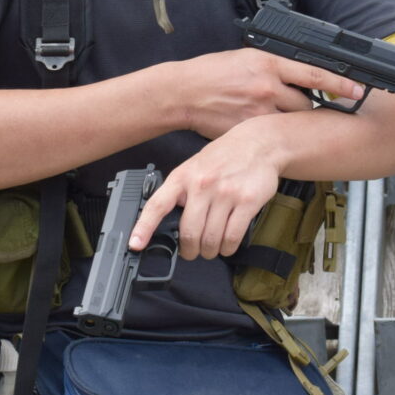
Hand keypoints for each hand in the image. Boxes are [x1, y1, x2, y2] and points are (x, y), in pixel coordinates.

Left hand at [128, 118, 285, 260]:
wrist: (258, 142)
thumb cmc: (223, 157)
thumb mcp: (194, 167)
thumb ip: (181, 191)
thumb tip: (167, 222)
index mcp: (183, 176)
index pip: (157, 205)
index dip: (144, 227)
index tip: (136, 244)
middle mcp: (202, 185)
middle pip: (188, 232)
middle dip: (189, 250)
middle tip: (192, 251)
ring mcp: (225, 194)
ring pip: (211, 239)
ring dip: (210, 251)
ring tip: (211, 249)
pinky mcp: (247, 202)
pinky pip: (232, 236)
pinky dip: (227, 248)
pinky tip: (226, 245)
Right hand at [175, 48, 363, 139]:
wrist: (183, 92)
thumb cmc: (210, 73)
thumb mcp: (245, 58)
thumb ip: (273, 66)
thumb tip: (297, 74)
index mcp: (268, 62)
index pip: (315, 73)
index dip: (341, 83)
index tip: (360, 90)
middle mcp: (266, 86)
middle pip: (306, 104)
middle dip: (308, 107)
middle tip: (300, 108)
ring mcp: (258, 110)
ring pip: (291, 121)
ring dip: (291, 122)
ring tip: (280, 119)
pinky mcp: (248, 129)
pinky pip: (271, 134)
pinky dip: (272, 133)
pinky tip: (264, 131)